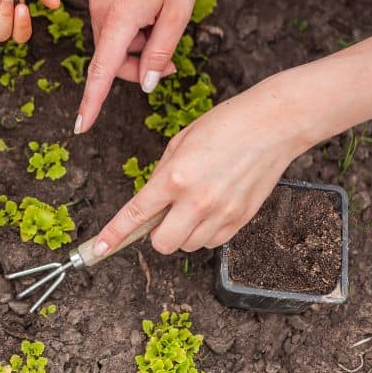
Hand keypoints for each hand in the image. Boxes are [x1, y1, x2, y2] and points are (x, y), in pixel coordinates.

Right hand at [75, 0, 199, 133]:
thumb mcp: (179, 13)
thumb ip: (161, 52)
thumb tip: (146, 84)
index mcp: (119, 19)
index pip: (101, 71)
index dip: (92, 102)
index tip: (80, 126)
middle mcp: (99, 11)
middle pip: (111, 59)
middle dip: (137, 66)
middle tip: (170, 62)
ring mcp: (97, 0)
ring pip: (114, 43)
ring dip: (137, 45)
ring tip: (164, 21)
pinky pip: (113, 25)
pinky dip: (131, 29)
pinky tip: (152, 8)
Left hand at [92, 75, 310, 255]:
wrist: (273, 124)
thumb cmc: (226, 125)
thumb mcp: (180, 142)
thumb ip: (162, 175)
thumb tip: (152, 200)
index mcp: (174, 177)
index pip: (136, 215)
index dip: (114, 234)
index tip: (98, 248)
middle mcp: (196, 201)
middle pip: (162, 244)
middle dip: (157, 234)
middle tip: (165, 213)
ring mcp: (221, 214)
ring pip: (188, 246)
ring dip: (183, 232)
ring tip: (195, 204)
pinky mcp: (241, 220)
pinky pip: (213, 242)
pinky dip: (206, 232)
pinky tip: (212, 208)